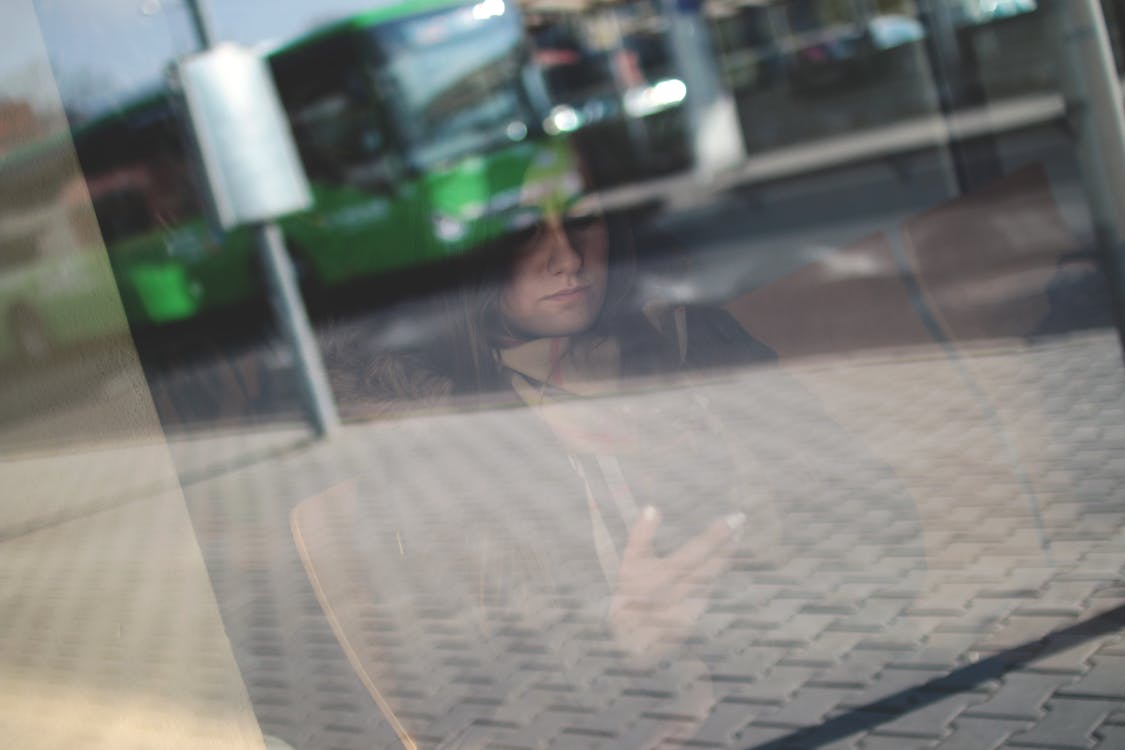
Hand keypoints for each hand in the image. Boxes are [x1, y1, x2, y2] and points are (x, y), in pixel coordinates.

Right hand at [608, 506, 744, 665]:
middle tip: (741, 523)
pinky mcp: (694, 618)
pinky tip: (722, 560)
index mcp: (663, 576)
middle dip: (728, 543)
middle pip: (712, 564)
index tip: (736, 518)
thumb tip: (652, 507)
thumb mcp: (628, 566)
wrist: (628, 643)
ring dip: (725, 556)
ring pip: (713, 577)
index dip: (718, 535)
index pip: (697, 550)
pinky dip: (716, 573)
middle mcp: (681, 593)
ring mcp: (691, 607)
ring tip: (736, 536)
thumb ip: (640, 536)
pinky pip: (709, 590)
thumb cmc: (627, 597)